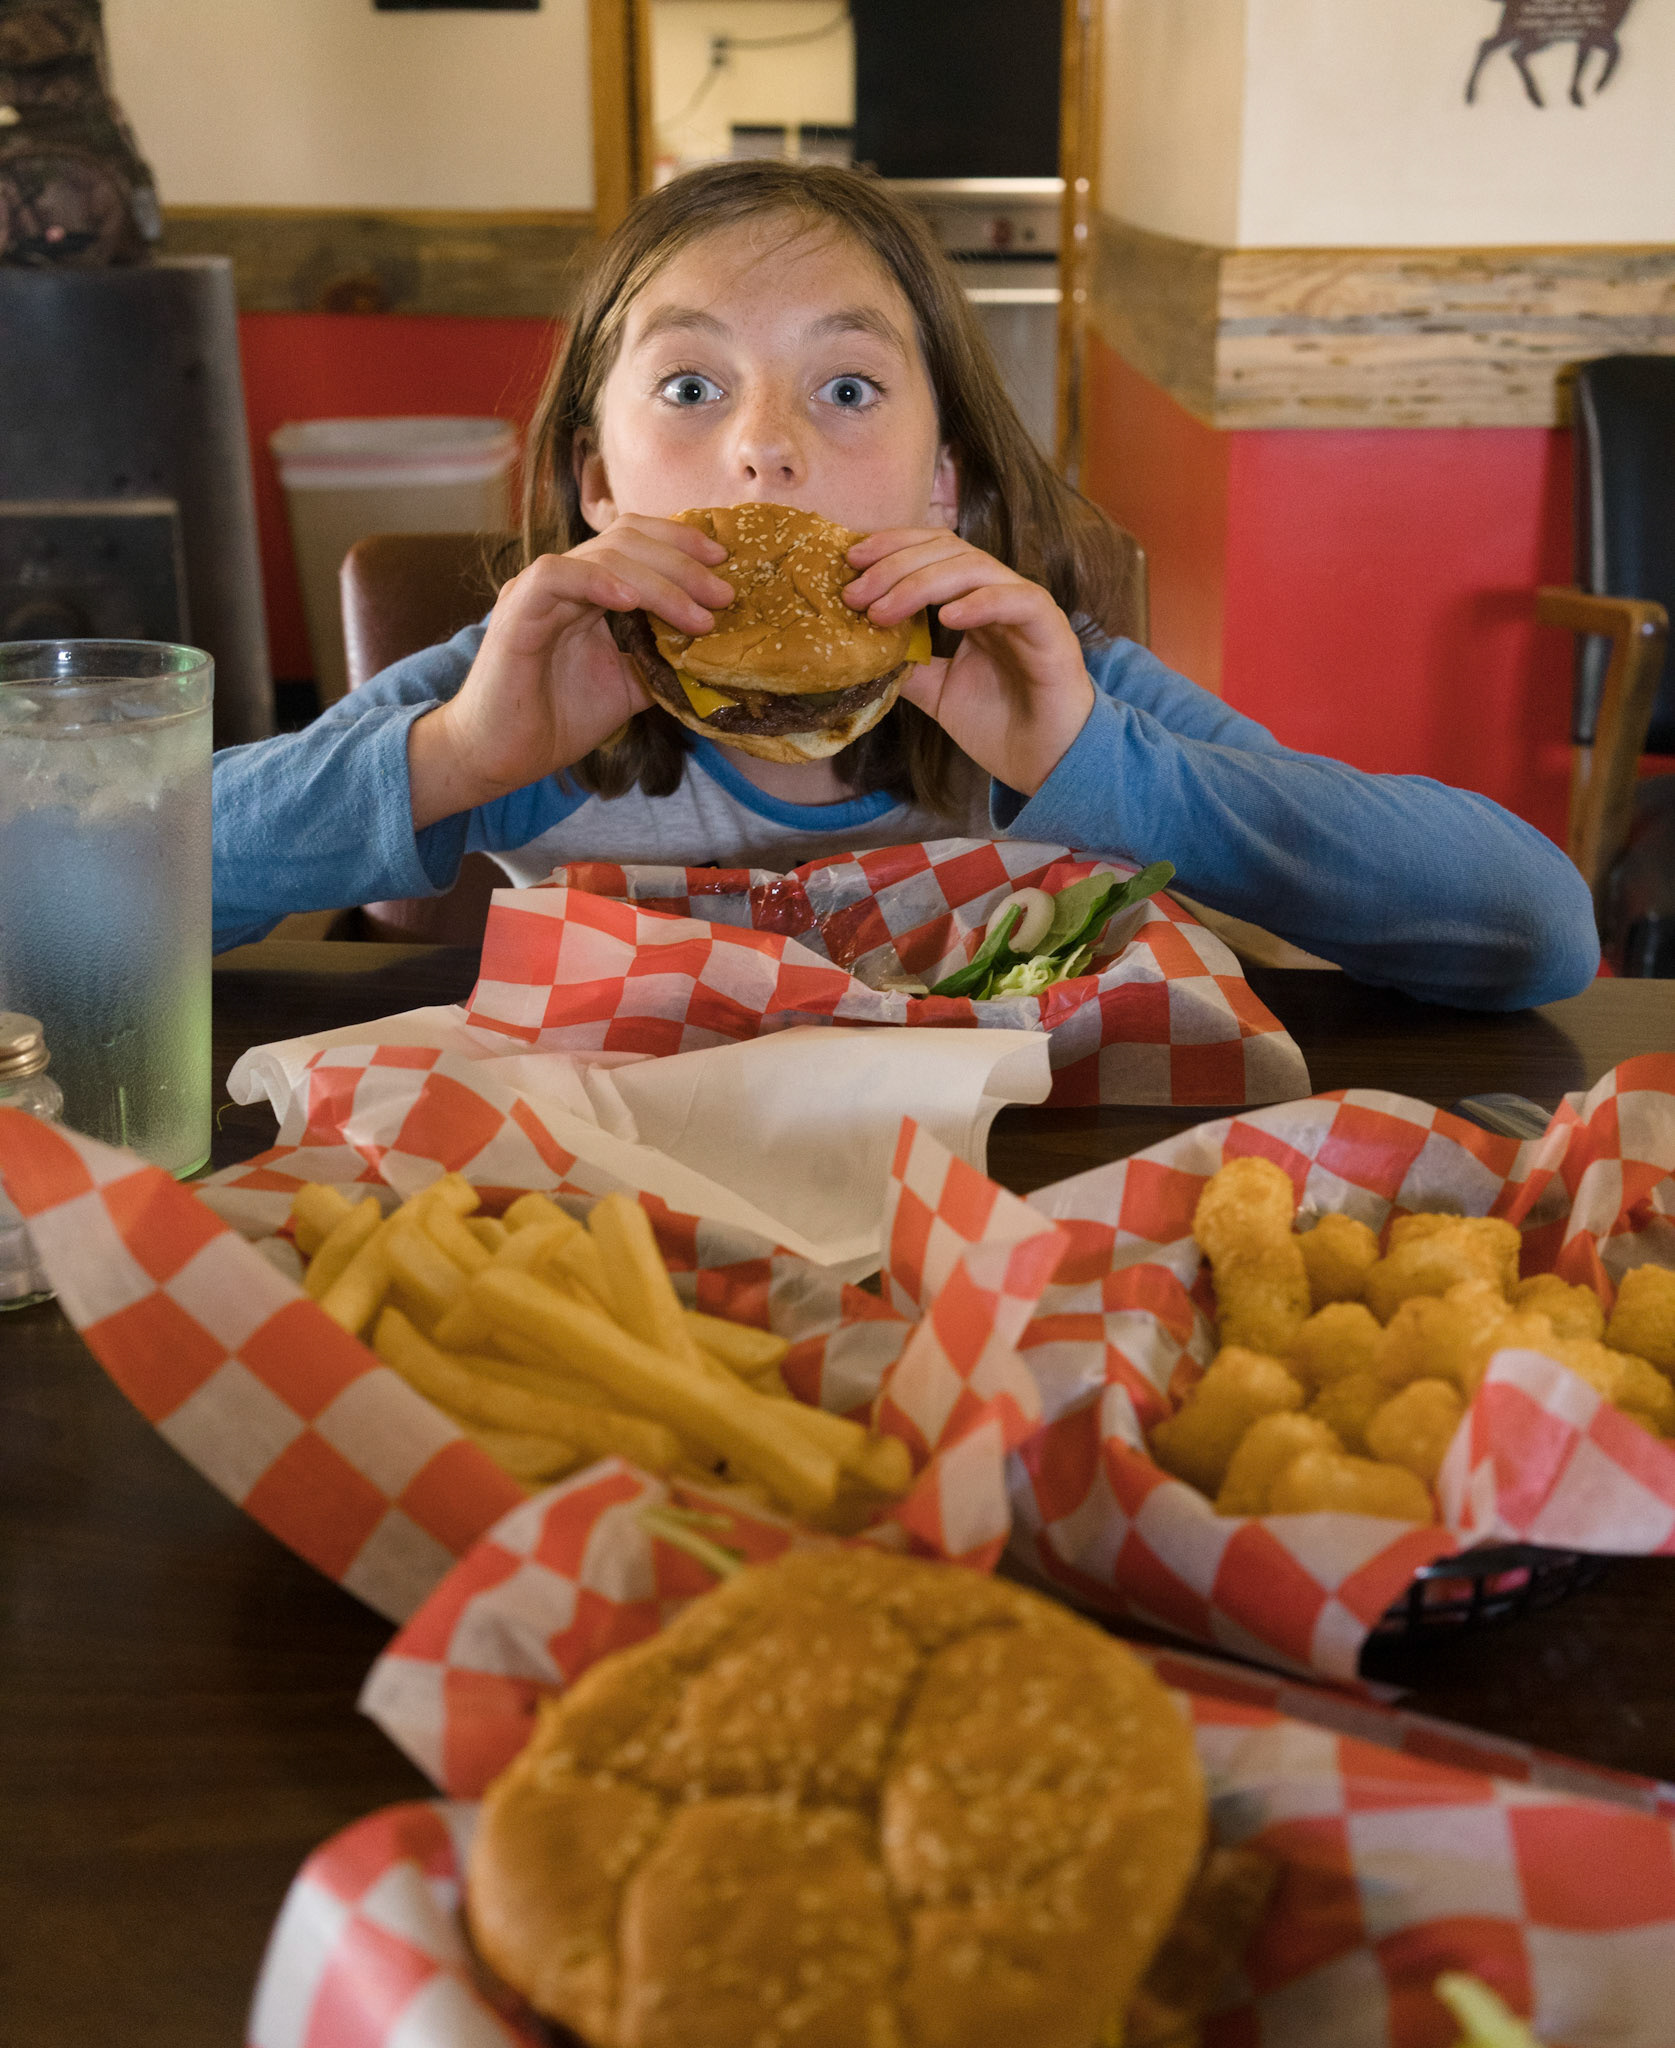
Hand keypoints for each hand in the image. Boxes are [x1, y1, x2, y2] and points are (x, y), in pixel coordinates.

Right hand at [407, 517, 732, 828]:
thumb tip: (715, 655)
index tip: (724, 565)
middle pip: (627, 540)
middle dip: (682, 562)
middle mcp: (565, 580)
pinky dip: (597, 581)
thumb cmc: (557, 720)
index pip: (637, 542)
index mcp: (590, 590)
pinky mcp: (517, 611)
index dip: (680, 543)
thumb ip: (663, 662)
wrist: (501, 756)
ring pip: (602, 555)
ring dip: (658, 581)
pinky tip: (632, 600)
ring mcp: (539, 591)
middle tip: (724, 593)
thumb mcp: (628, 687)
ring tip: (697, 614)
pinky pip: (556, 576)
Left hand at [843, 529, 1093, 796]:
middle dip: (896, 565)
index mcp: (972, 602)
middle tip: (856, 592)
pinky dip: (981, 603)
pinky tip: (947, 617)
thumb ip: (907, 665)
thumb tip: (862, 650)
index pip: (933, 552)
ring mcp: (1025, 609)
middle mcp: (998, 595)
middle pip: (948, 551)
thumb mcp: (937, 691)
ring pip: (977, 568)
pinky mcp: (1051, 630)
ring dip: (924, 582)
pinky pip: (1018, 601)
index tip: (850, 562)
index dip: (892, 548)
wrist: (1044, 764)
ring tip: (885, 610)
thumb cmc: (999, 725)